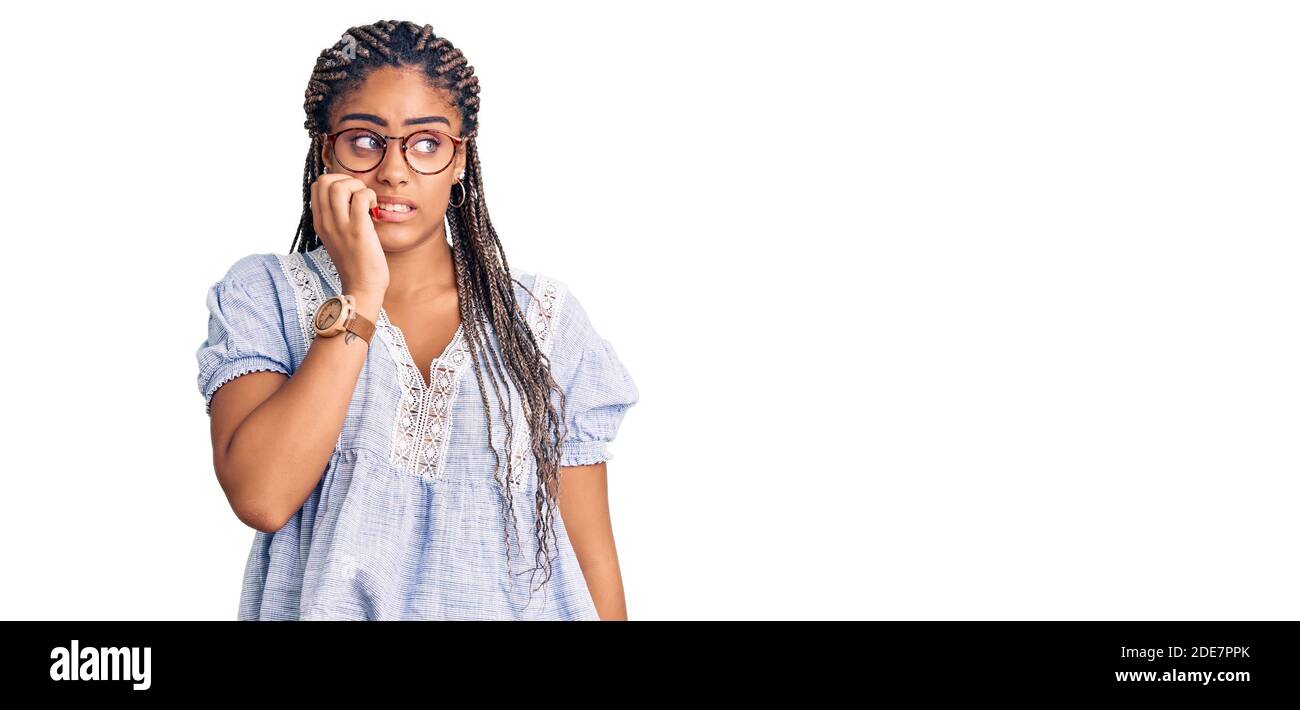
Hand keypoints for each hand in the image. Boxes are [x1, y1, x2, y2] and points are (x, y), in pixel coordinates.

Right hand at [310, 174, 389, 297]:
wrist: (362, 287)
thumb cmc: (356, 262)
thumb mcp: (338, 237)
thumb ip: (338, 218)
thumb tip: (350, 197)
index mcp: (320, 222)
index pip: (317, 186)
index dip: (337, 181)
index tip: (351, 194)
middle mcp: (326, 222)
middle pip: (325, 181)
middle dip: (347, 179)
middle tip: (360, 196)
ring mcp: (340, 226)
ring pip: (340, 185)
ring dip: (358, 187)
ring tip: (367, 202)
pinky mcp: (358, 231)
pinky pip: (360, 198)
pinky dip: (370, 196)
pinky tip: (374, 209)